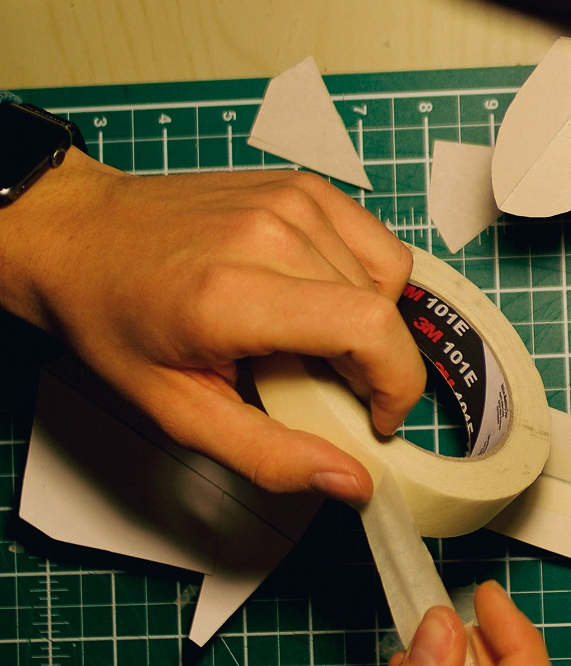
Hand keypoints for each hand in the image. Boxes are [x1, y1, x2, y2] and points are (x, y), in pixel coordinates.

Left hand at [0, 149, 425, 501]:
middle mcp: (270, 233)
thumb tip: (348, 481)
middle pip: (382, 310)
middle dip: (372, 365)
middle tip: (319, 385)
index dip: (397, 384)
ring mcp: (290, 199)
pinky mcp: (302, 184)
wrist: (79, 237)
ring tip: (307, 339)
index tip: (378, 418)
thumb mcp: (179, 412)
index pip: (368, 328)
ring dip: (367, 322)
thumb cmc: (116, 321)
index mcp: (234, 293)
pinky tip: (318, 297)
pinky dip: (366, 279)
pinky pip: (375, 242)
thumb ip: (269, 455)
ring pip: (387, 277)